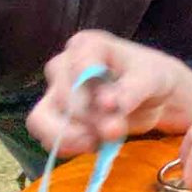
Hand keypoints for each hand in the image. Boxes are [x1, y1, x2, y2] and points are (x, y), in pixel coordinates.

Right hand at [28, 29, 191, 155]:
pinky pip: (47, 137)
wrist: (149, 97)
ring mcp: (56, 92)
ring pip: (41, 118)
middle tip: (116, 128)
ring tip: (98, 142)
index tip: (110, 105)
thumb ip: (131, 89)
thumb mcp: (150, 78)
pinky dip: (68, 147)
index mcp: (88, 45)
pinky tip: (92, 144)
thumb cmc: (148, 77)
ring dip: (70, 137)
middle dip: (90, 119)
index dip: (89, 87)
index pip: (78, 64)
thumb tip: (109, 105)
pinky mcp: (54, 118)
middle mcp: (65, 65)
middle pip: (62, 97)